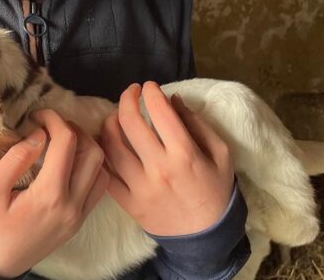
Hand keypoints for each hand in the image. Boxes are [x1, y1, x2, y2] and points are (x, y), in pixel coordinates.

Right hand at [0, 108, 108, 277]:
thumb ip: (15, 158)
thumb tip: (39, 134)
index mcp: (49, 196)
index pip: (67, 142)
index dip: (54, 119)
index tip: (38, 115)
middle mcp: (72, 206)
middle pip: (93, 152)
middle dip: (75, 130)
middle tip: (52, 126)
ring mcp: (79, 216)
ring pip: (101, 169)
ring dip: (87, 148)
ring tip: (62, 142)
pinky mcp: (79, 222)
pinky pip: (98, 187)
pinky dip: (91, 167)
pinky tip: (69, 162)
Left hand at [100, 81, 233, 236]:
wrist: (206, 238)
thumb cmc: (216, 191)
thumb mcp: (221, 155)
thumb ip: (197, 124)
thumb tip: (172, 99)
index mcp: (184, 155)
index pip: (159, 112)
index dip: (151, 92)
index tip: (150, 87)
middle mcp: (158, 169)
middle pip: (129, 123)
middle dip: (127, 98)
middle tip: (132, 92)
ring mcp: (139, 187)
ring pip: (111, 145)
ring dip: (110, 122)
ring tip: (117, 115)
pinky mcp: (127, 203)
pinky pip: (105, 173)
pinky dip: (102, 152)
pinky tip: (108, 142)